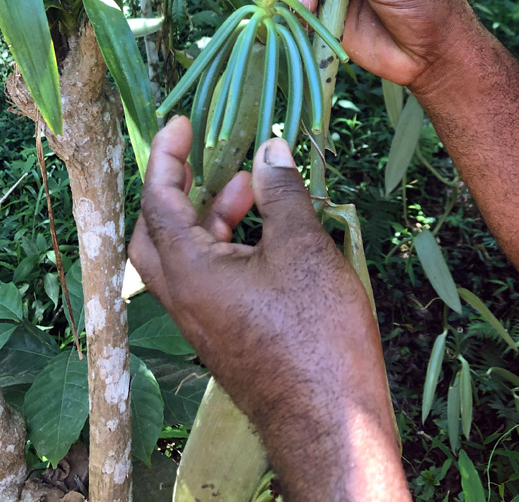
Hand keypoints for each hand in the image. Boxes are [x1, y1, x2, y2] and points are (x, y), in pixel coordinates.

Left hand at [128, 117, 409, 499]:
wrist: (332, 424)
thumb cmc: (316, 332)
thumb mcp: (302, 249)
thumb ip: (280, 193)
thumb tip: (270, 148)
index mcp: (189, 274)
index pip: (158, 201)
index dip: (167, 156)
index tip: (180, 123)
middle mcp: (183, 299)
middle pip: (157, 233)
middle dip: (179, 190)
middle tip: (212, 163)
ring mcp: (202, 322)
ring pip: (186, 258)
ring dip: (211, 219)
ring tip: (253, 193)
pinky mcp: (225, 336)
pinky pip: (209, 280)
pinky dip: (228, 249)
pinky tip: (267, 239)